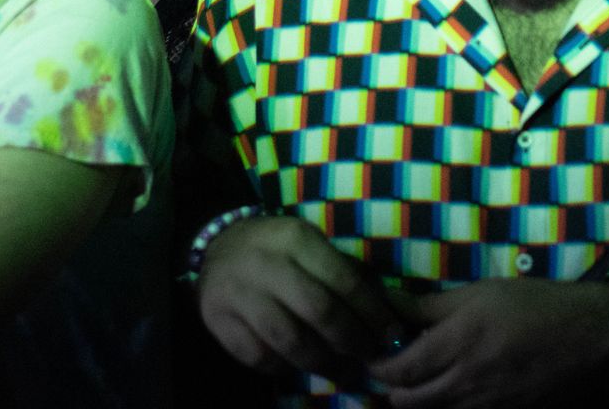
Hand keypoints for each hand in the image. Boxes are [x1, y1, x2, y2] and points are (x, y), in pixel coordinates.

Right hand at [196, 214, 406, 383]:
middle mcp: (265, 263)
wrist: (218, 247)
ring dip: (324, 363)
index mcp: (295, 238)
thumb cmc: (277, 249)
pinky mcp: (219, 322)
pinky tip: (300, 366)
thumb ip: (341, 272)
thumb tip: (383, 315)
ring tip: (342, 371)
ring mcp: (238, 294)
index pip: (343, 280)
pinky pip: (261, 358)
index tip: (390, 334)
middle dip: (351, 340)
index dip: (372, 312)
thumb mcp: (308, 243)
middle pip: (319, 312)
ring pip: (290, 341)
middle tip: (367, 356)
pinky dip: (286, 368)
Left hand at [368, 279, 608, 407]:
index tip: (374, 354)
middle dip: (394, 388)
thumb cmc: (539, 306)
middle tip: (394, 369)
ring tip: (423, 381)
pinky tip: (455, 393)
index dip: (379, 365)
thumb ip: (432, 305)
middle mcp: (467, 384)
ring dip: (421, 402)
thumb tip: (391, 306)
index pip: (400, 370)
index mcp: (458, 345)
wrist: (595, 341)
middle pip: (409, 402)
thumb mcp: (483, 292)